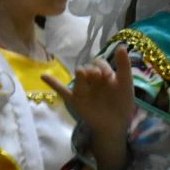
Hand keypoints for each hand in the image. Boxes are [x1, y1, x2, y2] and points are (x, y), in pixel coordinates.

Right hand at [46, 44, 134, 169]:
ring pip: (78, 76)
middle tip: (99, 78)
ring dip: (81, 74)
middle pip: (88, 68)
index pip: (99, 63)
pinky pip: (61, 90)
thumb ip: (124, 66)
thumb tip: (121, 45)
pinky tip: (43, 76)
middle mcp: (92, 80)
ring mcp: (82, 89)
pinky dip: (53, 83)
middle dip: (93, 70)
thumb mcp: (126, 84)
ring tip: (84, 75)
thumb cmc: (122, 103)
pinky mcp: (75, 100)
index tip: (109, 76)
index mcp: (104, 74)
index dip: (103, 67)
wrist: (115, 125)